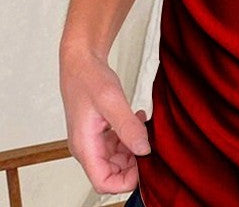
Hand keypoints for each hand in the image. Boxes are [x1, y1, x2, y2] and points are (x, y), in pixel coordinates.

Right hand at [59, 44, 150, 193]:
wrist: (81, 62)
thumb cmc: (89, 79)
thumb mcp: (111, 101)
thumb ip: (128, 126)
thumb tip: (144, 149)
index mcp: (85, 147)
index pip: (104, 182)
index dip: (126, 180)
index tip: (146, 164)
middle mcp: (87, 148)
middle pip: (112, 173)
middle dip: (134, 163)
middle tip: (150, 142)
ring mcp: (93, 140)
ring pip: (117, 159)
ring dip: (133, 147)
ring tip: (143, 126)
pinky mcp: (99, 131)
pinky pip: (117, 144)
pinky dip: (130, 136)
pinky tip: (138, 119)